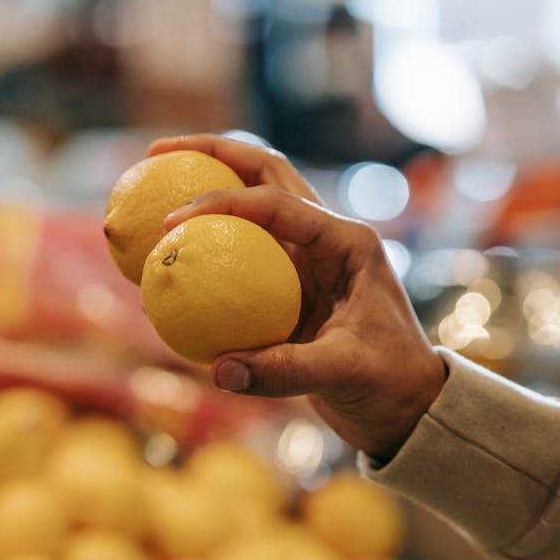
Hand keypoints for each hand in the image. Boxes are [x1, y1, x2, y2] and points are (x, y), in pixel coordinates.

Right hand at [147, 134, 444, 461]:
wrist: (404, 407)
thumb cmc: (387, 383)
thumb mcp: (343, 373)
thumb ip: (283, 371)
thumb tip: (218, 372)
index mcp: (347, 242)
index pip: (277, 203)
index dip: (222, 203)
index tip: (172, 220)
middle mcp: (327, 238)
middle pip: (264, 172)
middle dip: (211, 154)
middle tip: (156, 151)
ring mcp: (308, 261)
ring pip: (253, 205)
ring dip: (208, 186)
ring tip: (155, 184)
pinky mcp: (291, 288)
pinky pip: (242, 256)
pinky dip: (208, 246)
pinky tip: (169, 254)